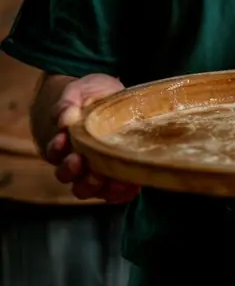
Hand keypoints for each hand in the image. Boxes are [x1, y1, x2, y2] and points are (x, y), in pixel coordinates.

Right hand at [46, 73, 140, 203]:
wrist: (118, 98)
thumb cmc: (94, 94)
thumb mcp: (80, 91)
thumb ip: (68, 103)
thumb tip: (64, 119)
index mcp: (64, 143)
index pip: (55, 153)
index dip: (57, 150)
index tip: (63, 139)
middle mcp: (76, 162)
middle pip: (67, 176)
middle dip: (71, 170)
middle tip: (79, 160)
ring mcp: (95, 171)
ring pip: (87, 188)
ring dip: (92, 185)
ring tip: (102, 176)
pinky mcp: (116, 177)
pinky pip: (114, 193)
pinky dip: (119, 192)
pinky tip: (128, 184)